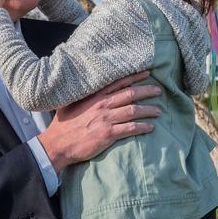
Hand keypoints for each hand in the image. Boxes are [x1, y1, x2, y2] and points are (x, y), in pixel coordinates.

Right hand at [38, 71, 161, 172]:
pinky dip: (142, 127)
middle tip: (159, 90)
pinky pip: (130, 128)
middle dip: (147, 91)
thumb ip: (83, 96)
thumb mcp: (70, 104)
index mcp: (94, 96)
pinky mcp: (108, 134)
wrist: (57, 145)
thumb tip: (89, 90)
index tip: (147, 74)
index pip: (118, 82)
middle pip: (130, 94)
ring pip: (134, 110)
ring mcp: (106, 119)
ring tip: (159, 111)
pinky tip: (151, 127)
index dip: (134, 77)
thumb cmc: (62, 125)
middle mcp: (102, 105)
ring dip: (149, 110)